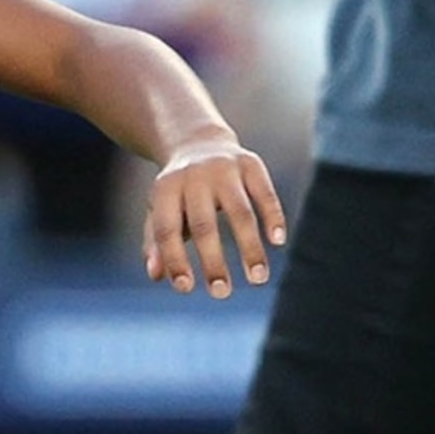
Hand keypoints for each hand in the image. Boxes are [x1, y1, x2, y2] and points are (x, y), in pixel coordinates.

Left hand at [144, 133, 286, 299]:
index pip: (167, 229)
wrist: (197, 139)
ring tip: (258, 279)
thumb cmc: (177, 189)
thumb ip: (156, 241)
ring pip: (240, 212)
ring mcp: (224, 168)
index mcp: (165, 189)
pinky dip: (273, 217)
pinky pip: (265, 193)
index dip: (175, 259)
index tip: (186, 288)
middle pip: (203, 225)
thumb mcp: (159, 209)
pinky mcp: (250, 163)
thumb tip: (157, 276)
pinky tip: (278, 242)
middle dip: (213, 262)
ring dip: (250, 248)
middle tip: (222, 294)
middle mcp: (194, 177)